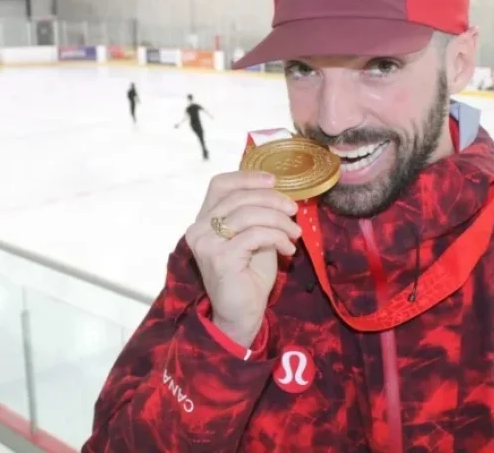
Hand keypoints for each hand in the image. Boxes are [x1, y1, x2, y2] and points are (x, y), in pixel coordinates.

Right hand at [185, 171, 300, 346]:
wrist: (242, 315)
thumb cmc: (248, 277)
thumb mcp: (254, 238)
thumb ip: (257, 216)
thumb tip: (280, 195)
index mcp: (203, 221)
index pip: (219, 185)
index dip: (247, 177)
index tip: (274, 180)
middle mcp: (198, 229)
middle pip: (238, 197)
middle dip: (272, 199)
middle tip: (293, 210)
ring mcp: (206, 243)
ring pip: (248, 214)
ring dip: (279, 220)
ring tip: (295, 233)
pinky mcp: (220, 257)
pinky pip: (256, 235)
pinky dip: (278, 238)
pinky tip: (288, 250)